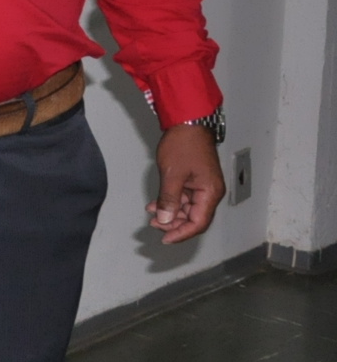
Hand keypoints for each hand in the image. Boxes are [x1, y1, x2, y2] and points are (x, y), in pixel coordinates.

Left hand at [148, 123, 223, 243]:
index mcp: (210, 193)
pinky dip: (171, 202)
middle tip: (154, 225)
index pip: (198, 223)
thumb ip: (169, 200)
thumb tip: (164, 220)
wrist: (187, 122)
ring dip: (170, 213)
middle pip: (194, 218)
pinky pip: (184, 197)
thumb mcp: (172, 175)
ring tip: (151, 214)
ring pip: (188, 208)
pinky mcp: (195, 180)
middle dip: (174, 224)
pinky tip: (155, 204)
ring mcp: (203, 186)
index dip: (181, 233)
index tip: (165, 239)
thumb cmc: (183, 145)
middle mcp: (210, 192)